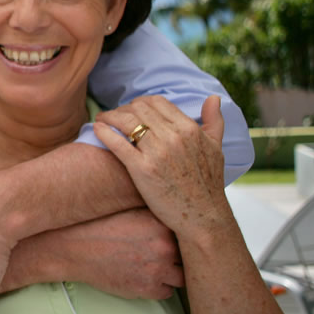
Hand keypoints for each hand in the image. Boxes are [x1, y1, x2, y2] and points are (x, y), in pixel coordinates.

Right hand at [37, 209, 183, 298]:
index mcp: (161, 222)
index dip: (185, 234)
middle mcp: (164, 247)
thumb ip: (156, 209)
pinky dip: (159, 286)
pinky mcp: (146, 289)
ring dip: (173, 272)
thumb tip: (177, 210)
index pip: (191, 232)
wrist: (71, 247)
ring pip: (182, 277)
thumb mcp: (129, 207)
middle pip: (190, 255)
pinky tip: (145, 275)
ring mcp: (157, 270)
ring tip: (157, 264)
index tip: (183, 236)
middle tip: (169, 252)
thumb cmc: (96, 225)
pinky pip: (167, 292)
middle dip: (181, 255)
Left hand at [94, 95, 229, 239]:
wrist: (203, 216)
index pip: (156, 102)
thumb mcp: (216, 148)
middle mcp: (174, 137)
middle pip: (137, 108)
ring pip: (125, 121)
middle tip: (113, 116)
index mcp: (189, 129)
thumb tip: (213, 97)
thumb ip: (214, 121)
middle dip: (122, 109)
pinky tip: (97, 129)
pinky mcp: (142, 169)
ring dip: (109, 116)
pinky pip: (117, 142)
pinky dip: (104, 132)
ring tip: (101, 120)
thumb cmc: (208, 184)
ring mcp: (157, 153)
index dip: (139, 103)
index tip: (130, 110)